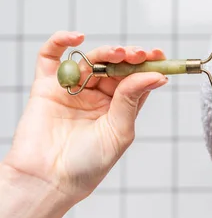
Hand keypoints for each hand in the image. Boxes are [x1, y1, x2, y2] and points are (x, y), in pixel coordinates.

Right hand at [3, 31, 167, 204]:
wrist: (49, 179)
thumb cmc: (88, 164)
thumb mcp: (119, 131)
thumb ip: (131, 100)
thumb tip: (157, 75)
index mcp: (119, 108)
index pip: (136, 79)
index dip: (147, 65)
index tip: (159, 55)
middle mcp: (97, 96)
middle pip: (114, 66)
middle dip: (129, 57)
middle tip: (139, 54)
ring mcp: (72, 90)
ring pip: (89, 59)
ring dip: (105, 52)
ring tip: (118, 54)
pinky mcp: (46, 87)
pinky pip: (51, 58)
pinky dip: (61, 42)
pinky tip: (76, 38)